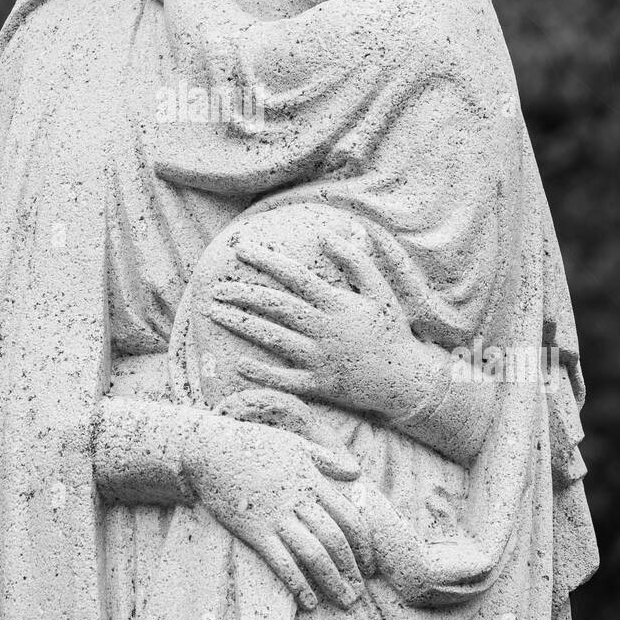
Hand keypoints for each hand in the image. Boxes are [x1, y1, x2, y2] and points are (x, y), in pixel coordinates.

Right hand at [184, 410, 370, 610]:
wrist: (211, 449)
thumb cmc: (254, 443)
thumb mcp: (295, 443)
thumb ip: (327, 459)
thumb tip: (357, 471)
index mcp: (312, 481)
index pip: (350, 517)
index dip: (365, 544)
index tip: (371, 564)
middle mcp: (299, 501)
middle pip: (335, 540)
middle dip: (352, 569)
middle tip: (360, 592)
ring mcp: (276, 517)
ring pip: (314, 554)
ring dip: (333, 581)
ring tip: (345, 602)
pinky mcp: (254, 530)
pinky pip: (281, 561)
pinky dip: (298, 584)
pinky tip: (309, 602)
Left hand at [206, 229, 417, 417]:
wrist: (406, 379)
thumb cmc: (391, 330)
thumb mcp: (380, 290)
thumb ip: (356, 261)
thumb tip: (327, 236)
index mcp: (336, 304)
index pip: (294, 276)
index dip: (265, 260)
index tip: (240, 248)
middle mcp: (323, 329)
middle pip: (275, 306)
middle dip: (242, 294)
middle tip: (215, 287)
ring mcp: (319, 358)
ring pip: (272, 338)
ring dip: (240, 324)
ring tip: (214, 312)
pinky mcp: (318, 384)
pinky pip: (284, 379)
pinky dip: (260, 372)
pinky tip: (237, 363)